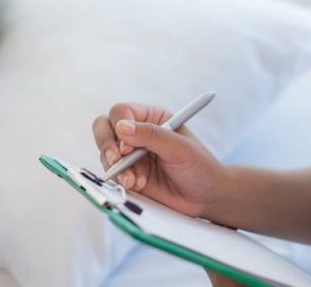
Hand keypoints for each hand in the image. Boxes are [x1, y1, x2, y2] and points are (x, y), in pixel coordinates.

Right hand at [92, 102, 228, 218]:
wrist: (207, 198)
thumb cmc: (199, 166)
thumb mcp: (179, 147)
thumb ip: (151, 135)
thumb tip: (121, 127)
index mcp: (151, 118)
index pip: (122, 112)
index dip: (119, 126)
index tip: (127, 147)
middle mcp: (137, 133)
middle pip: (104, 127)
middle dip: (106, 144)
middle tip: (116, 160)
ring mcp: (130, 155)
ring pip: (105, 152)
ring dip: (116, 167)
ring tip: (136, 180)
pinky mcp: (128, 175)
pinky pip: (112, 174)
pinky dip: (120, 180)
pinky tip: (137, 185)